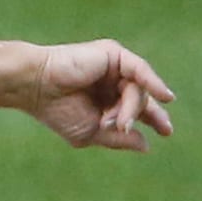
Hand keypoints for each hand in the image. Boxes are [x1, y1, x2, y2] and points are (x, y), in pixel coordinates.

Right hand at [32, 39, 174, 151]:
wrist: (36, 87)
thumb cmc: (56, 111)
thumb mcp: (90, 132)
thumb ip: (118, 138)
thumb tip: (146, 146)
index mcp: (106, 99)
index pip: (137, 108)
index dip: (153, 119)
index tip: (165, 133)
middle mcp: (113, 81)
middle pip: (140, 100)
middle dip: (134, 116)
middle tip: (120, 128)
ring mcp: (114, 66)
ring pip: (138, 90)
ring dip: (129, 108)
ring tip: (112, 120)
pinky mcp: (113, 55)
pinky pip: (141, 70)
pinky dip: (153, 83)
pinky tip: (165, 97)